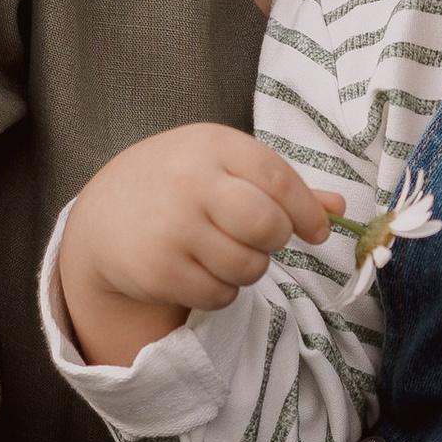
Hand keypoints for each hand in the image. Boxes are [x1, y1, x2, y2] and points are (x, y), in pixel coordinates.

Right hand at [58, 124, 334, 366]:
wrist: (102, 216)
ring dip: (247, 268)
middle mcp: (190, 182)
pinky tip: (199, 270)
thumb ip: (278, 185)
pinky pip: (219, 294)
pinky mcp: (157, 270)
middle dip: (276, 241)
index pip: (280, 181)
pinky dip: (221, 291)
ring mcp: (171, 228)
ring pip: (247, 266)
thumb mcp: (222, 166)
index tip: (317, 232)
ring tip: (222, 251)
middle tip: (262, 241)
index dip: (307, 213)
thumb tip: (339, 209)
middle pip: (267, 225)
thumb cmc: (177, 184)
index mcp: (213, 146)